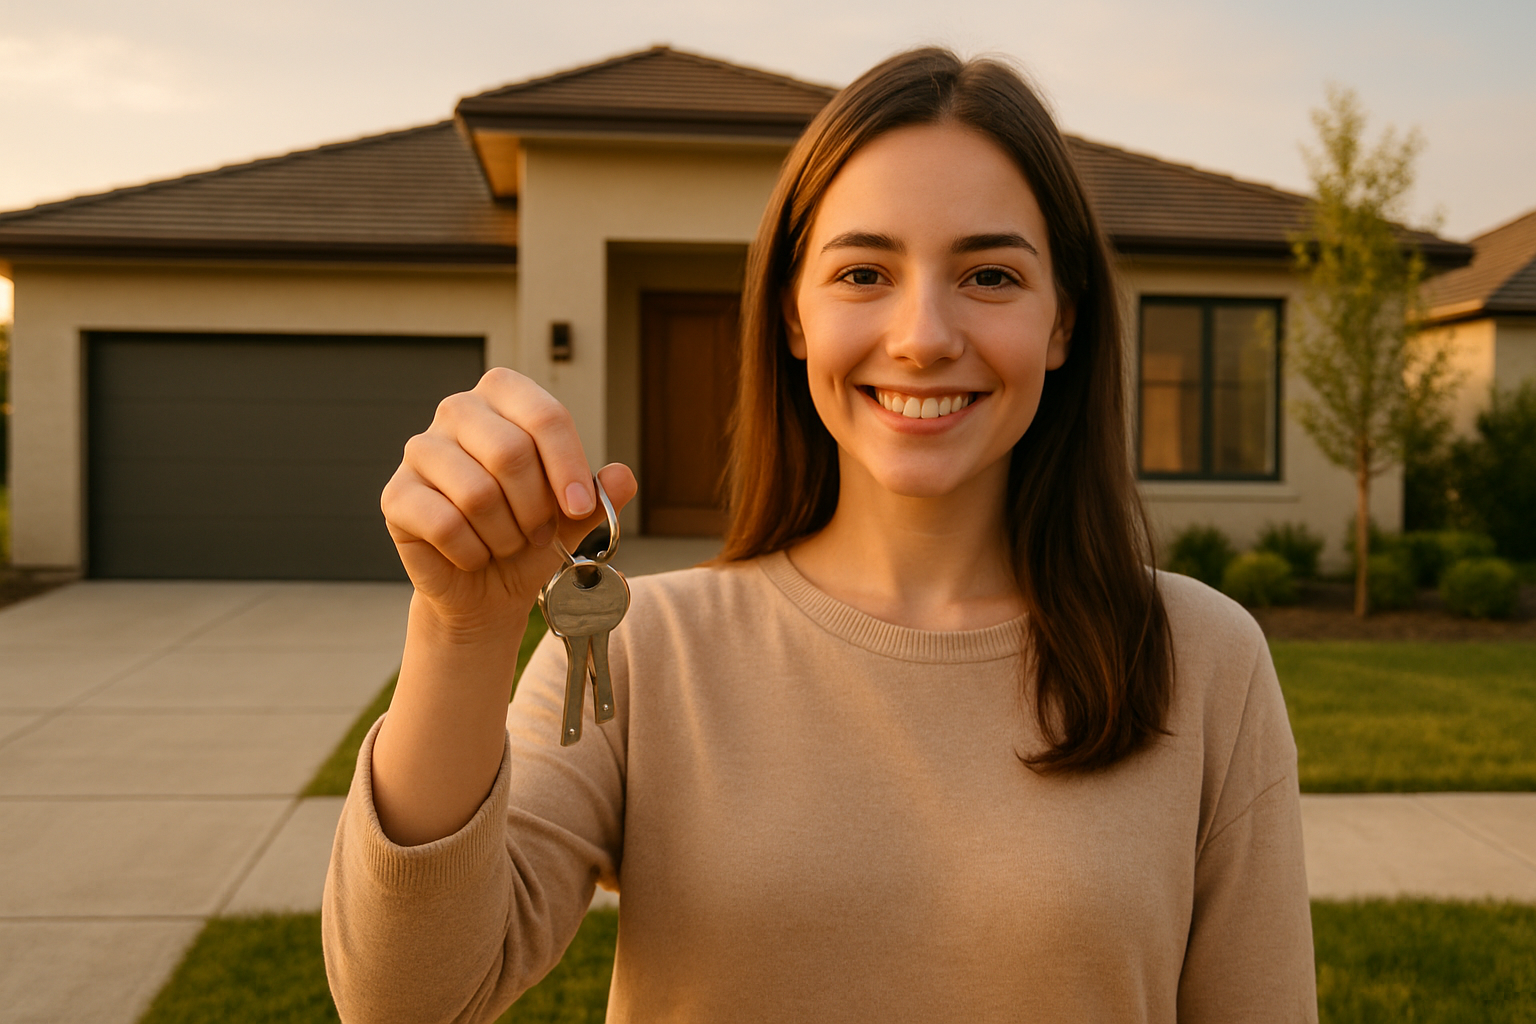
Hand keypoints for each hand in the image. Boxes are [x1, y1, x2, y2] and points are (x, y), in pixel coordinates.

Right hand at [381, 367, 637, 632]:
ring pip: (478, 494)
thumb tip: (622, 477)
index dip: (568, 465)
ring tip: (506, 543)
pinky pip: (445, 525)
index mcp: (505, 397)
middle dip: (536, 508)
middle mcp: (458, 410)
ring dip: (505, 535)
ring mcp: (421, 450)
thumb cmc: (531, 535)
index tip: (580, 509)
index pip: (545, 415)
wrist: (486, 587)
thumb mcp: (575, 517)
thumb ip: (600, 495)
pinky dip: (473, 553)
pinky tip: (472, 554)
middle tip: (540, 533)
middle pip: (511, 451)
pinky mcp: (395, 494)